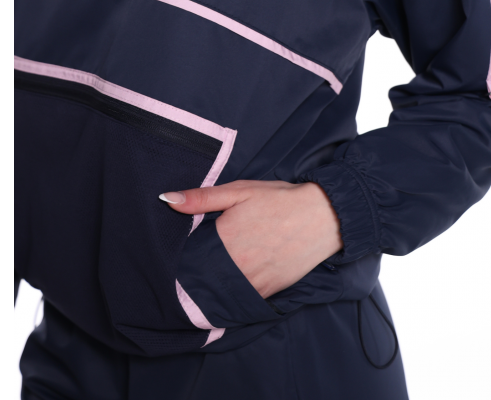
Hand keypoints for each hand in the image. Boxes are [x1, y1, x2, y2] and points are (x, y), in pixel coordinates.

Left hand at [160, 180, 342, 298]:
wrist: (323, 216)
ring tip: (211, 277)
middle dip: (196, 274)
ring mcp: (252, 281)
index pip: (189, 257)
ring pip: (220, 292)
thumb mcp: (240, 190)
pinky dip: (233, 294)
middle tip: (194, 267)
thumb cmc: (279, 200)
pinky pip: (241, 299)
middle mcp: (235, 265)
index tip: (178, 257)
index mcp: (223, 238)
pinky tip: (232, 284)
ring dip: (213, 287)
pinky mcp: (268, 292)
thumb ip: (202, 198)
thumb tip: (167, 199)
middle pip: (203, 278)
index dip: (183, 258)